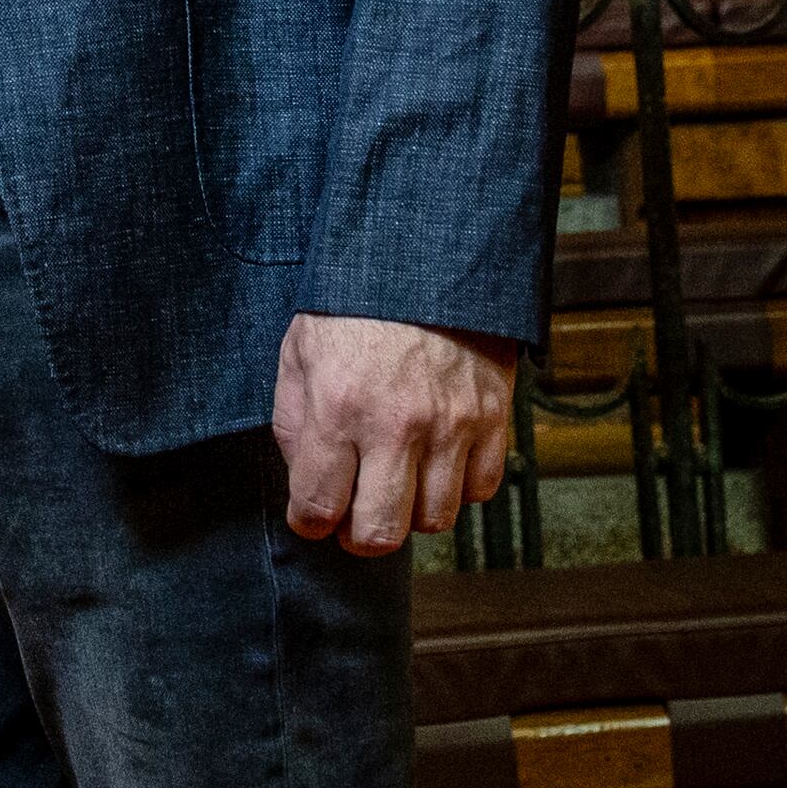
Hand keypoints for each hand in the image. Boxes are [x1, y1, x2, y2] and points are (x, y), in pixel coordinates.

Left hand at [271, 313, 513, 556]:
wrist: (428, 252)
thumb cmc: (355, 301)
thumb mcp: (299, 350)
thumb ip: (294, 422)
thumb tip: (305, 482)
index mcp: (338, 405)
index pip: (318, 508)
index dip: (310, 523)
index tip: (313, 516)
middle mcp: (396, 424)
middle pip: (379, 534)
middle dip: (359, 535)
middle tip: (354, 513)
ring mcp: (450, 424)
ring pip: (434, 520)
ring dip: (411, 510)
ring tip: (399, 479)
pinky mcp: (492, 416)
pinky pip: (481, 489)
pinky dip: (459, 487)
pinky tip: (439, 460)